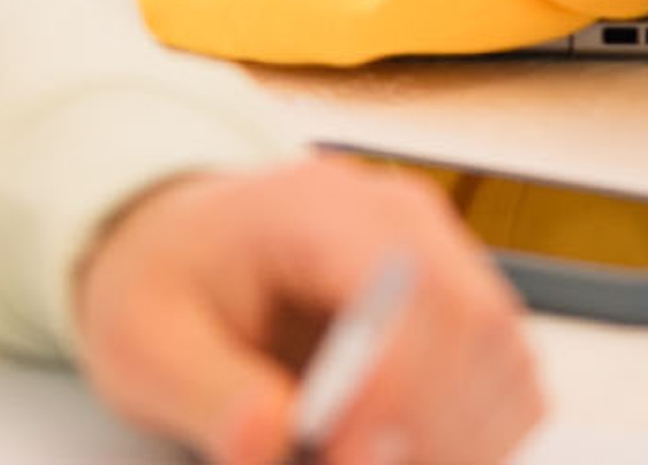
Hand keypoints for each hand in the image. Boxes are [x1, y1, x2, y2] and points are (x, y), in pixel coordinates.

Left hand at [71, 160, 543, 464]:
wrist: (181, 248)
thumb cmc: (167, 278)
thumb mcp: (143, 341)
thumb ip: (209, 395)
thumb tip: (268, 441)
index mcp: (323, 207)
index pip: (407, 290)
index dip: (395, 391)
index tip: (347, 459)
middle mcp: (402, 221)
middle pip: (476, 325)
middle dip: (434, 428)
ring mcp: (439, 258)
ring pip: (504, 355)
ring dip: (461, 437)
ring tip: (373, 461)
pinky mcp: (453, 305)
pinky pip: (502, 374)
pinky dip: (474, 433)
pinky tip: (410, 455)